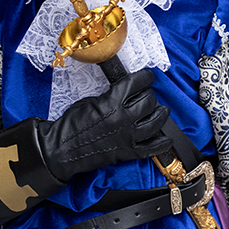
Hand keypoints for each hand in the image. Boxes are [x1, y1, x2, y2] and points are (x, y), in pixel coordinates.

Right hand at [38, 68, 170, 182]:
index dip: (146, 77)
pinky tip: (166, 138)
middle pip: (149, 101)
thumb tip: (123, 92)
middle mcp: (123, 118)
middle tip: (148, 94)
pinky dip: (161, 144)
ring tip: (162, 111)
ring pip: (155, 123)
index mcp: (112, 102)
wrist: (62, 150)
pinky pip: (150, 149)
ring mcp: (127, 137)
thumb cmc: (71, 124)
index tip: (148, 76)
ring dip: (161, 114)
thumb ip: (110, 96)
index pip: (137, 83)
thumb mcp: (90, 101)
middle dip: (150, 95)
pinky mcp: (126, 153)